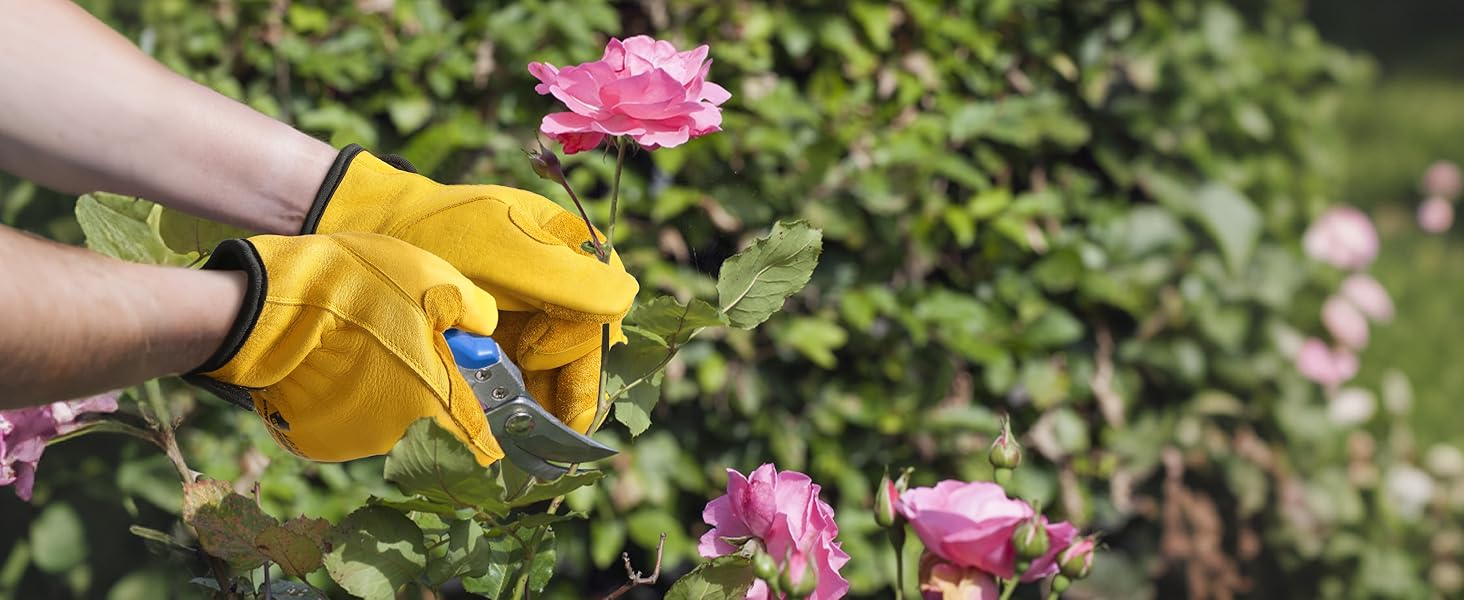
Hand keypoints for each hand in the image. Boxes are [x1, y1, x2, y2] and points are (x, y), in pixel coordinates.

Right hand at [185, 232, 502, 463]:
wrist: (269, 303)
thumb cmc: (359, 288)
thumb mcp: (434, 280)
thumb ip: (473, 311)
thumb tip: (482, 332)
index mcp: (434, 406)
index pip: (479, 441)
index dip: (486, 422)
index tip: (482, 401)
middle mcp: (399, 436)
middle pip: (434, 422)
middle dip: (433, 388)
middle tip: (415, 342)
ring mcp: (356, 441)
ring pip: (392, 417)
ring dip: (391, 387)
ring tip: (370, 341)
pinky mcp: (319, 438)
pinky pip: (353, 416)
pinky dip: (354, 393)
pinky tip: (341, 357)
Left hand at [300, 146, 638, 432]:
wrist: (374, 236)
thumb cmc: (439, 232)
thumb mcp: (503, 247)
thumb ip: (567, 275)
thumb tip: (626, 298)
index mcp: (578, 254)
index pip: (604, 315)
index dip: (579, 346)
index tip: (533, 357)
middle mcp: (567, 289)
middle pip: (589, 353)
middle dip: (569, 395)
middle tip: (546, 438)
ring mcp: (539, 318)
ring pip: (563, 377)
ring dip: (547, 411)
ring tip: (529, 449)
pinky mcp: (510, 345)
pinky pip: (532, 385)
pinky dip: (521, 409)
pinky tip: (509, 432)